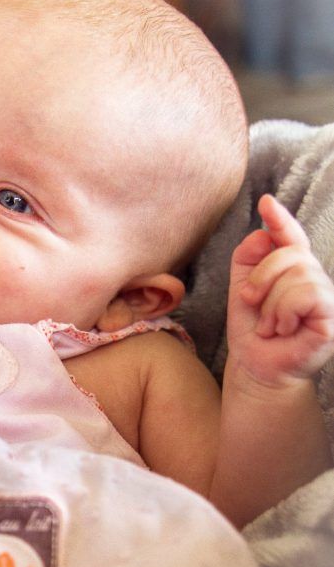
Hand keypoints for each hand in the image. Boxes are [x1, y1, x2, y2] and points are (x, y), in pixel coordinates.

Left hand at [227, 194, 333, 386]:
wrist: (255, 364)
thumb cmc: (252, 328)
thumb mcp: (242, 287)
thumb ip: (249, 257)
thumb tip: (263, 233)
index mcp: (293, 269)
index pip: (290, 238)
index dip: (280, 219)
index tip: (266, 203)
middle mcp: (315, 278)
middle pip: (290, 253)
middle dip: (261, 277)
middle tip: (252, 302)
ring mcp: (328, 297)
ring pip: (298, 275)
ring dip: (271, 302)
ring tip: (270, 324)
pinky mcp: (333, 316)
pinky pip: (306, 294)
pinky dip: (284, 311)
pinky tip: (282, 329)